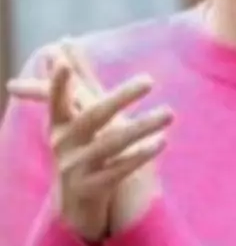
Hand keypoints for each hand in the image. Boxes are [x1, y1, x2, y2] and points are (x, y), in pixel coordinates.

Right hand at [7, 45, 171, 242]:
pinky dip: (141, 155)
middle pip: (94, 117)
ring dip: (142, 126)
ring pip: (112, 143)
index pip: (56, 99)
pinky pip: (119, 169)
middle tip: (149, 80)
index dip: (58, 82)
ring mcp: (76, 168)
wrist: (75, 204)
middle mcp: (63, 144)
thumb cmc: (80, 149)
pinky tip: (162, 142)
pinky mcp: (92, 188)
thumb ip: (75, 83)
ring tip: (169, 112)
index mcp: (58, 124)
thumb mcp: (73, 119)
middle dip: (121, 97)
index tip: (61, 62)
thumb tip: (64, 42)